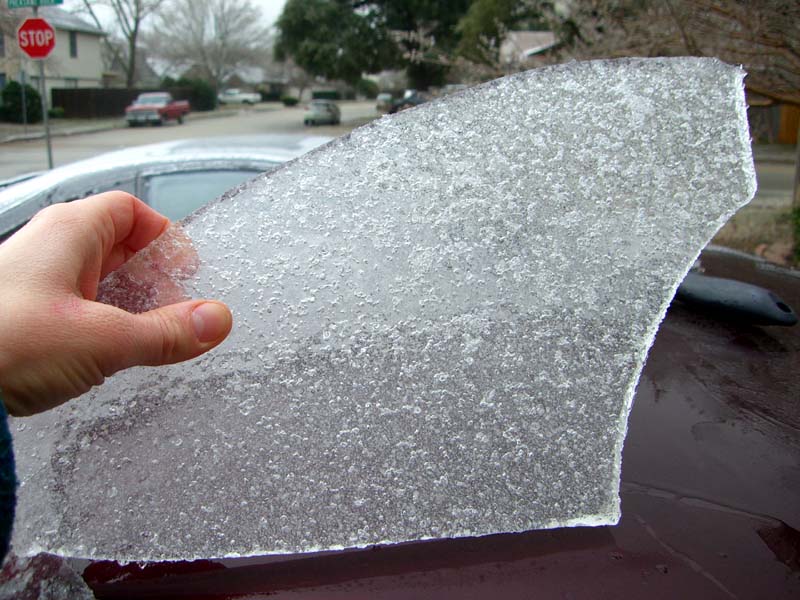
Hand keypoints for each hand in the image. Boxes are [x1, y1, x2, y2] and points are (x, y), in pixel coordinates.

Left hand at [0, 192, 232, 416]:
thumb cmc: (3, 344)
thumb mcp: (102, 340)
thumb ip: (166, 333)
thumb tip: (215, 320)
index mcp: (68, 233)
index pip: (131, 211)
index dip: (165, 237)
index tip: (188, 271)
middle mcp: (49, 248)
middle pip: (118, 245)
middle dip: (153, 277)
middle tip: (175, 310)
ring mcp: (34, 281)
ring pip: (97, 278)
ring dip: (129, 304)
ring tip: (147, 336)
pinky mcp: (23, 314)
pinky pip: (76, 305)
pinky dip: (102, 323)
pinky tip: (108, 352)